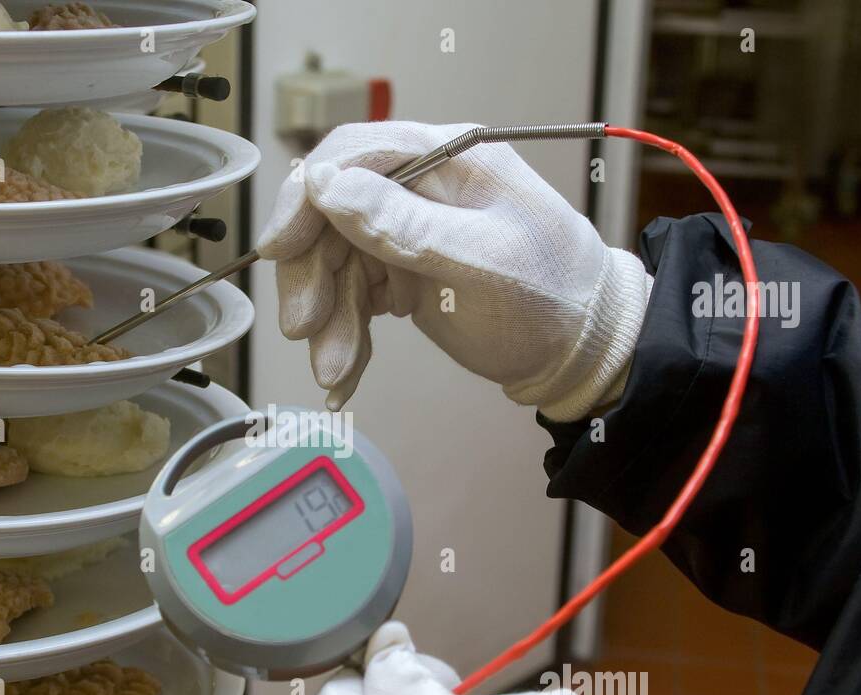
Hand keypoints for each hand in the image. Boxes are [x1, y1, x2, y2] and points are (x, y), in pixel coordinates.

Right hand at [259, 122, 651, 418]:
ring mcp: (409, 230)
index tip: (279, 249)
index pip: (352, 156)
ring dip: (328, 320)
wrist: (582, 353)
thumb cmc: (552, 300)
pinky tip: (344, 374)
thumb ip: (404, 225)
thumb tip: (327, 185)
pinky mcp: (403, 271)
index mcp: (448, 159)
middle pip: (332, 215)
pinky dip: (344, 335)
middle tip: (305, 330)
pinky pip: (353, 297)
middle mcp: (422, 185)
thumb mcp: (480, 263)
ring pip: (336, 262)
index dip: (305, 199)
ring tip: (334, 372)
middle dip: (313, 276)